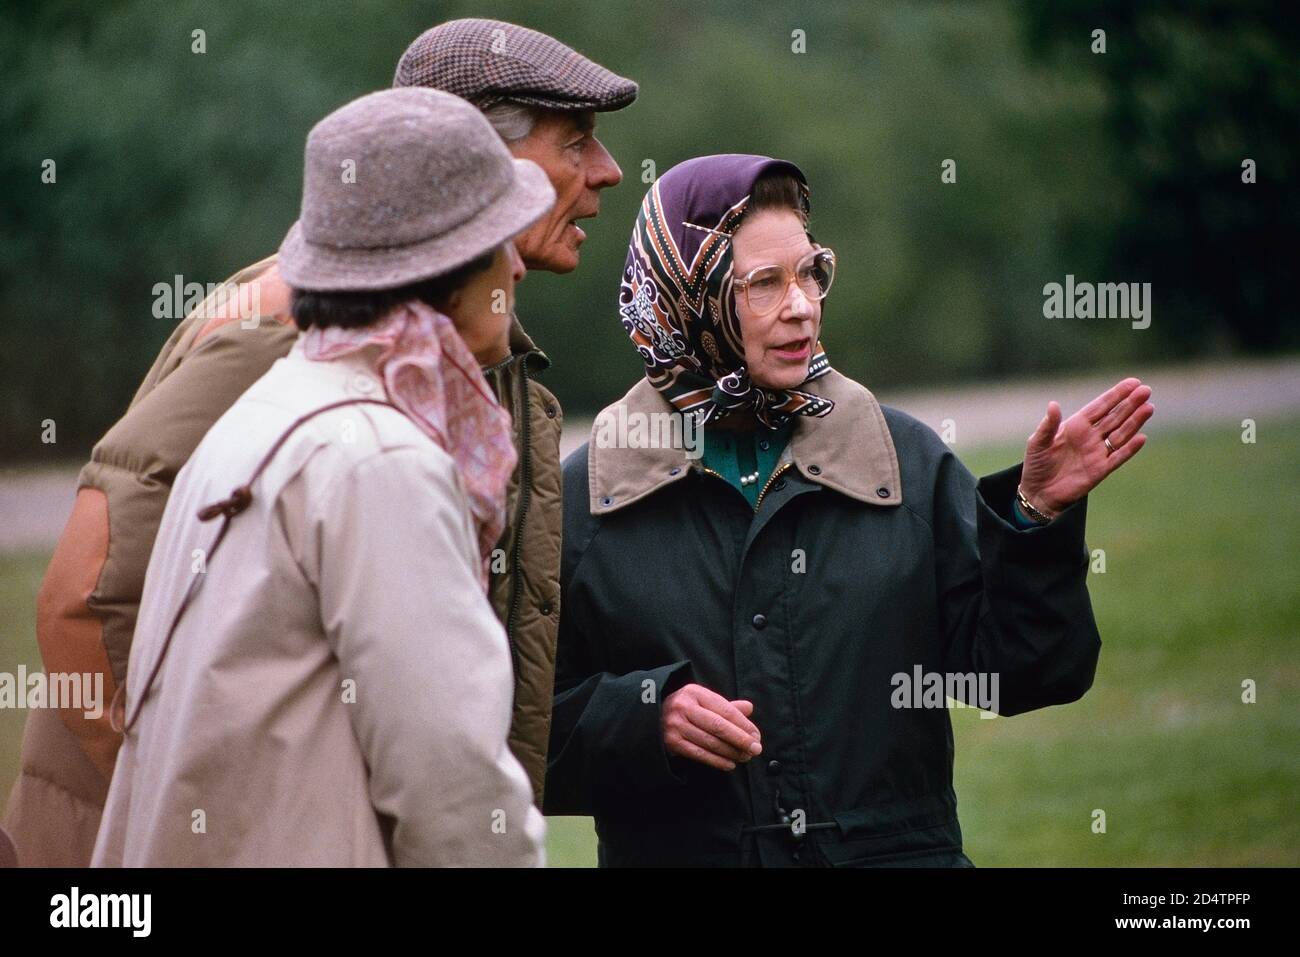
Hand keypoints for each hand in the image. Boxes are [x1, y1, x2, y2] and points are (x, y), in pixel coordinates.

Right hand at [662, 683, 761, 771]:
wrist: (651, 717)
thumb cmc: (685, 708)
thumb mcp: (702, 700)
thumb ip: (725, 706)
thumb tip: (749, 708)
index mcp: (695, 693)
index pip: (725, 709)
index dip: (743, 724)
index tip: (756, 735)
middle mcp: (684, 707)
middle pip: (718, 726)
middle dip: (740, 739)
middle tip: (756, 749)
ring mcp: (676, 725)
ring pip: (710, 742)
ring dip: (731, 752)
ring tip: (745, 757)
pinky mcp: (672, 742)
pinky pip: (699, 754)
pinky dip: (717, 761)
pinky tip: (729, 764)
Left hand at [1020, 377, 1153, 515]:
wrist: (1038, 492)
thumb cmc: (1036, 464)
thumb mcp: (1038, 443)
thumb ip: (1048, 425)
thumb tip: (1053, 404)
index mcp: (1076, 426)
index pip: (1100, 407)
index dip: (1116, 395)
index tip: (1133, 382)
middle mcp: (1090, 436)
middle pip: (1114, 417)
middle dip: (1130, 404)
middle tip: (1146, 390)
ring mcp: (1097, 452)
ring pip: (1120, 434)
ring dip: (1134, 421)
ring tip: (1148, 407)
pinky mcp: (1100, 470)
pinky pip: (1118, 457)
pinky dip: (1130, 448)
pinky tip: (1142, 437)